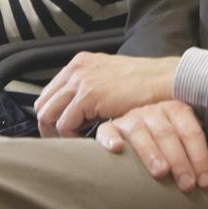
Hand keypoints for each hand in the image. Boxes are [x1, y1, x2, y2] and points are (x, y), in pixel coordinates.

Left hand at [34, 53, 180, 137]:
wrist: (165, 80)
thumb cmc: (144, 86)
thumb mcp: (110, 80)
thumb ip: (91, 90)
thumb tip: (77, 112)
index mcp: (80, 63)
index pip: (49, 92)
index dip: (52, 115)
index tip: (61, 132)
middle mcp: (76, 69)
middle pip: (43, 103)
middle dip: (49, 127)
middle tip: (63, 143)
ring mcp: (81, 80)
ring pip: (48, 114)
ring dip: (56, 134)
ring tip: (73, 145)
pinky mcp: (88, 95)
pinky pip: (64, 123)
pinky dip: (70, 137)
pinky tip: (84, 142)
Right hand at [94, 100, 207, 191]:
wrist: (139, 126)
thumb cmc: (167, 142)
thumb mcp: (184, 138)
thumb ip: (196, 150)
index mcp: (176, 110)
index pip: (191, 131)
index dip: (200, 157)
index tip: (205, 181)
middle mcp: (153, 111)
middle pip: (168, 133)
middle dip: (180, 160)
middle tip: (187, 184)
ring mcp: (131, 118)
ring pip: (140, 132)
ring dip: (151, 152)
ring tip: (160, 172)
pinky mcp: (111, 127)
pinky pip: (107, 131)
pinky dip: (110, 139)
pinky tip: (117, 149)